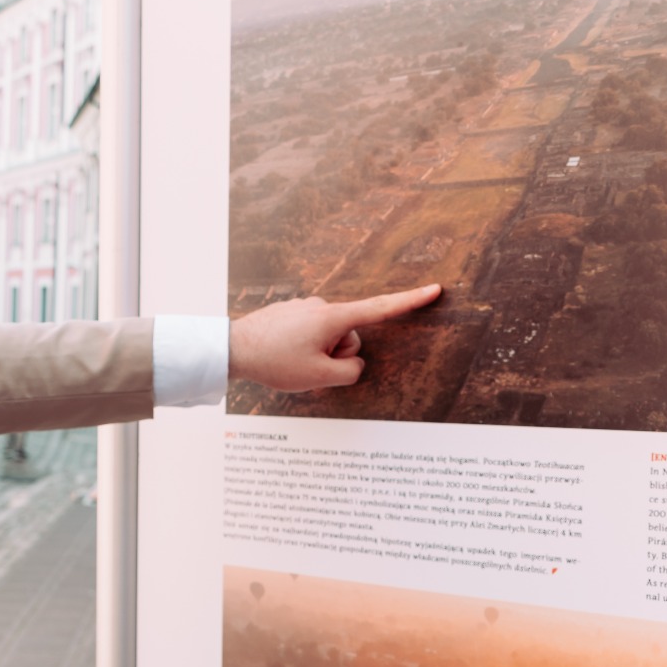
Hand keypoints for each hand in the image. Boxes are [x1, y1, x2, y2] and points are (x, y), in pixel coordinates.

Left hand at [228, 284, 442, 391]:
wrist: (231, 348)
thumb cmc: (275, 362)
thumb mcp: (321, 377)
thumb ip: (350, 371)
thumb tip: (352, 361)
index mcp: (333, 317)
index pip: (381, 309)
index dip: (411, 301)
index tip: (435, 288)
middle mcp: (321, 306)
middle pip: (349, 338)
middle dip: (336, 356)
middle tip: (307, 366)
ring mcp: (304, 308)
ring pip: (328, 339)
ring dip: (318, 355)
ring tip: (290, 361)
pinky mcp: (290, 314)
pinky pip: (310, 336)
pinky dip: (303, 350)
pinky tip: (281, 354)